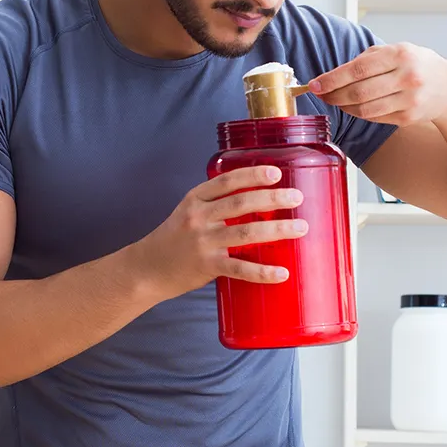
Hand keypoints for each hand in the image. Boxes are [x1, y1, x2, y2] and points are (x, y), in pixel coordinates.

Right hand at [129, 165, 308, 299]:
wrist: (146, 269)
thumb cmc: (172, 241)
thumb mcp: (187, 214)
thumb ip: (215, 207)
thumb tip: (258, 206)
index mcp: (194, 200)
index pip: (226, 181)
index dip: (252, 175)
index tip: (275, 172)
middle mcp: (198, 217)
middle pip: (241, 202)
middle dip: (273, 198)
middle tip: (296, 197)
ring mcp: (202, 242)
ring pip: (246, 232)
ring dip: (277, 229)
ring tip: (300, 227)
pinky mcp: (207, 266)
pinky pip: (240, 268)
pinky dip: (263, 272)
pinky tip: (281, 273)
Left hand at [308, 42, 446, 126]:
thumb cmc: (417, 65)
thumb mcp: (397, 51)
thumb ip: (366, 58)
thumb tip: (332, 74)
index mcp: (401, 55)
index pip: (357, 69)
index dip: (332, 79)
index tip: (314, 84)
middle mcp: (407, 77)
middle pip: (358, 92)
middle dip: (333, 95)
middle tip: (320, 94)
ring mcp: (409, 100)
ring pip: (363, 109)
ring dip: (343, 106)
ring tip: (334, 100)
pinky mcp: (408, 118)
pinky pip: (373, 118)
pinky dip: (358, 113)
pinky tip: (352, 107)